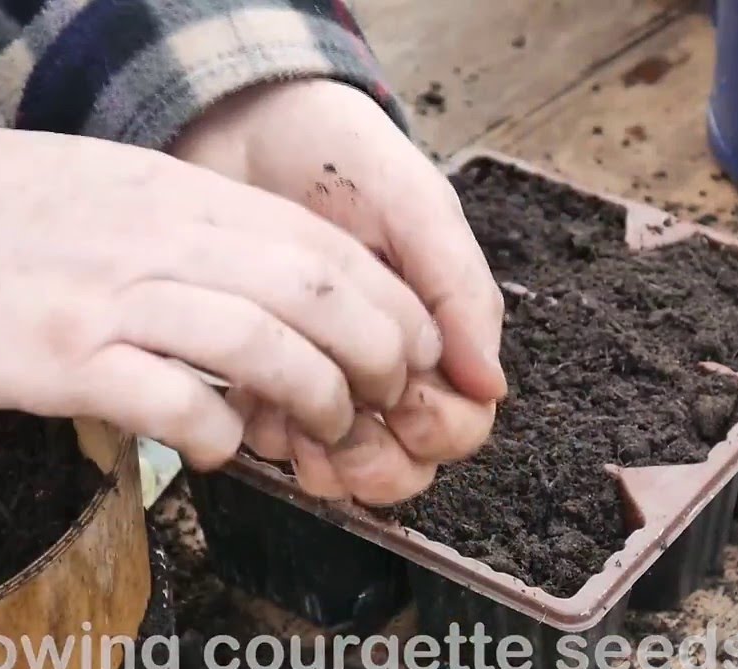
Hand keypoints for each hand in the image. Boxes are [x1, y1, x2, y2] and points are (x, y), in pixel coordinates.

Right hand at [0, 120, 440, 470]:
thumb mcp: (118, 191)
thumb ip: (199, 229)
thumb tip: (276, 283)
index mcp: (182, 195)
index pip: (322, 246)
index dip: (388, 303)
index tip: (411, 347)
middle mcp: (163, 239)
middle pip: (315, 293)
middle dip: (376, 355)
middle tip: (383, 397)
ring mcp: (116, 298)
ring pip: (263, 344)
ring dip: (314, 398)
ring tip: (322, 431)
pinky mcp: (64, 358)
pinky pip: (172, 400)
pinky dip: (217, 432)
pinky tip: (224, 448)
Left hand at [172, 79, 504, 502]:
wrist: (244, 129)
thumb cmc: (341, 162)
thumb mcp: (415, 207)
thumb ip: (458, 289)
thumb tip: (493, 387)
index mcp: (436, 335)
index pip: (464, 423)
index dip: (442, 427)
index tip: (408, 392)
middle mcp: (384, 370)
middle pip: (409, 463)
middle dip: (384, 462)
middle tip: (346, 425)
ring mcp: (322, 380)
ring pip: (345, 470)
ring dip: (326, 460)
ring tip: (293, 418)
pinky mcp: (263, 380)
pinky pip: (277, 446)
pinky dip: (271, 437)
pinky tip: (254, 400)